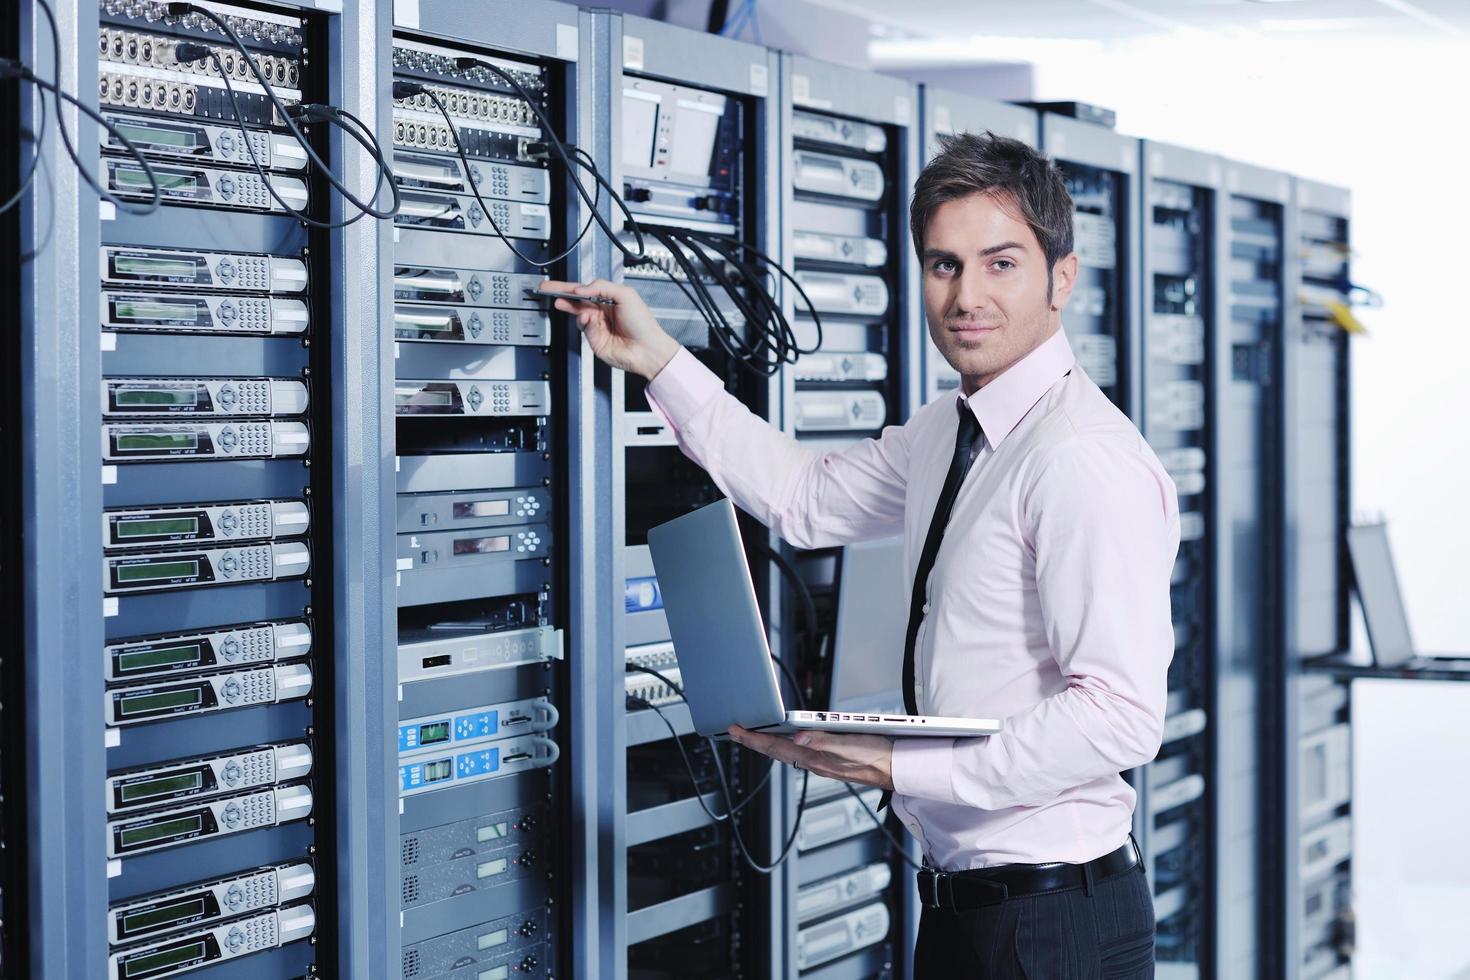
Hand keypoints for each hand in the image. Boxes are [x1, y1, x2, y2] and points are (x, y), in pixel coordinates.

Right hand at [538, 279, 681, 380]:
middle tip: (547, 290)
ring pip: (578, 314)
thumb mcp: (625, 295)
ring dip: (575, 308)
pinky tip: (589, 320)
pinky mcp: (594, 340)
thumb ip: (601, 287)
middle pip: (576, 301)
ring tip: (576, 306)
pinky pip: (583, 327)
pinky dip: (584, 322)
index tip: (554, 284)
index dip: (569, 286)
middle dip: (561, 295)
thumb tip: (581, 288)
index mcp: (609, 299)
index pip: (585, 289)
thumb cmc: (643, 323)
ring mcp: (597, 326)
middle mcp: (602, 312)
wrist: (647, 349)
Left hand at [728, 725, 894, 791]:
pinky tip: (785, 742)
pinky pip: (797, 753)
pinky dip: (784, 747)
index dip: (753, 738)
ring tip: (753, 737)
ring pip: (785, 752)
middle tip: (735, 732)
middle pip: (776, 751)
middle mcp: (814, 761)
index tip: (735, 730)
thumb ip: (822, 740)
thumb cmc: (876, 757)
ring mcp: (821, 762)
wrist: (894, 770)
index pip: (776, 746)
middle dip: (754, 741)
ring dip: (767, 744)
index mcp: (815, 756)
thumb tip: (797, 737)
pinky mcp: (829, 760)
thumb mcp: (848, 743)